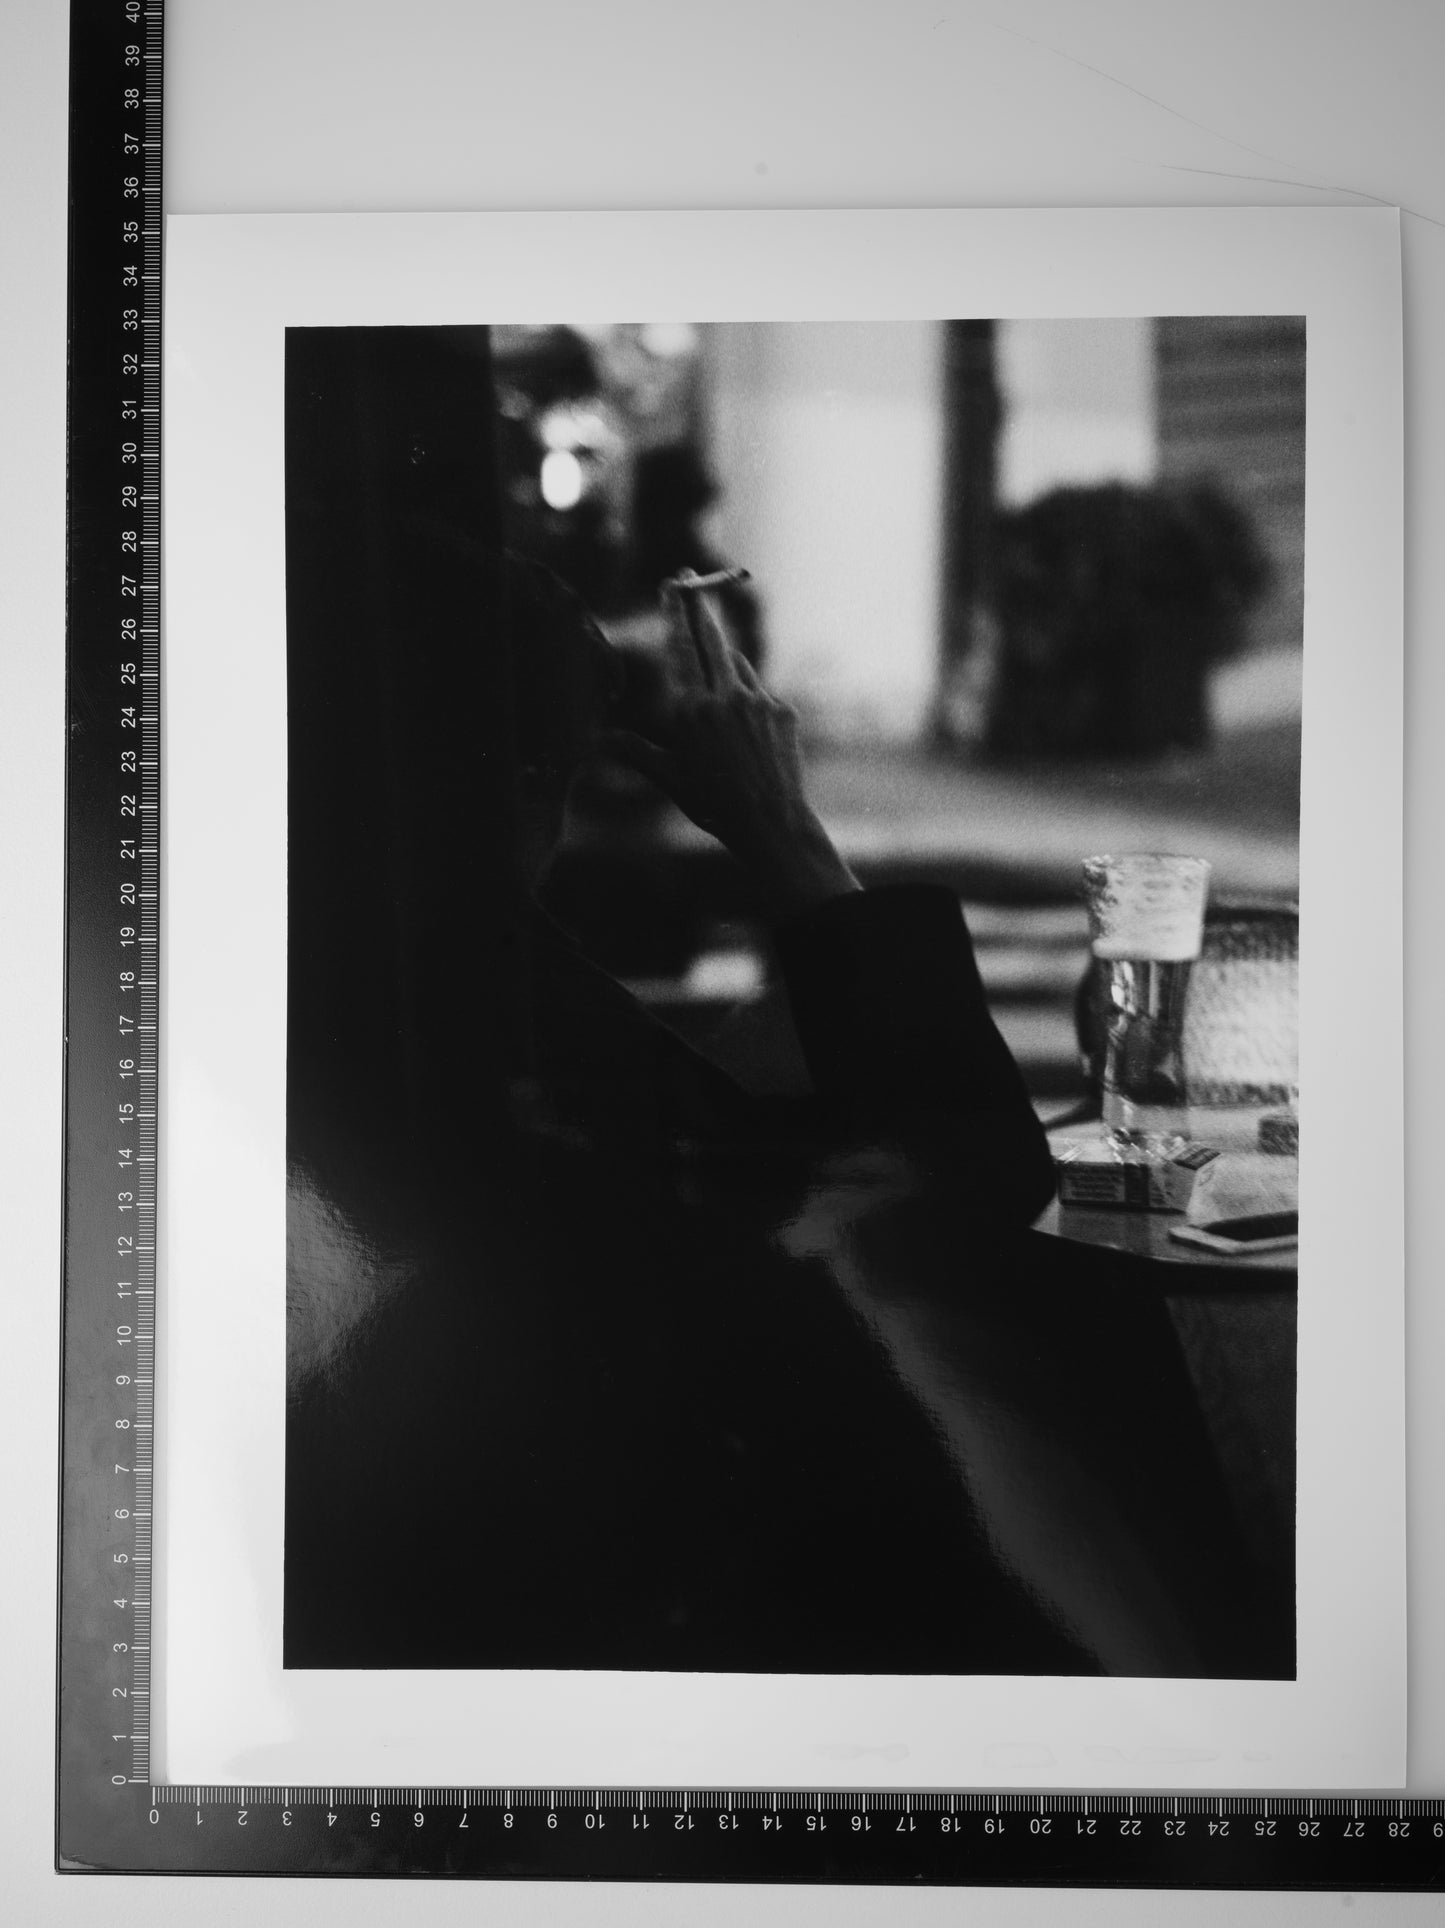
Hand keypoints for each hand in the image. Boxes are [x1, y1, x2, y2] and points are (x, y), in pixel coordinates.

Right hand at [603, 572, 860, 918]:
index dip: (675, 612)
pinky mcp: (782, 710)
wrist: (770, 823)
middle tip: (691, 580)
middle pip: (710, 637)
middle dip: (698, 606)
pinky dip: (748, 697)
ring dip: (723, 661)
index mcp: (691, 709)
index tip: (673, 585)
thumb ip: (635, 751)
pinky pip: (759, 692)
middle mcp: (725, 697)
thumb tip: (600, 740)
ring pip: (737, 664)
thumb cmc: (713, 804)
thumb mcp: (669, 778)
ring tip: (716, 688)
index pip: (681, 647)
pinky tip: (745, 728)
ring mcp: (758, 700)